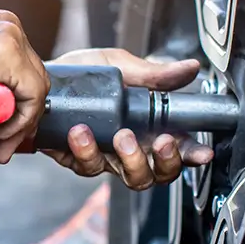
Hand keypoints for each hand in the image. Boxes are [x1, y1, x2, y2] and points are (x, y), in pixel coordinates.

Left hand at [45, 48, 213, 189]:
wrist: (43, 80)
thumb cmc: (83, 74)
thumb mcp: (121, 67)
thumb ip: (154, 74)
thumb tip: (189, 69)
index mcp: (149, 126)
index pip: (180, 148)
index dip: (193, 155)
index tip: (200, 153)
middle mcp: (131, 147)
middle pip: (158, 173)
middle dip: (164, 162)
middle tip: (160, 142)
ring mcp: (107, 157)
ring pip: (129, 177)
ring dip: (130, 159)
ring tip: (120, 135)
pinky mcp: (81, 160)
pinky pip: (89, 166)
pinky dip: (87, 151)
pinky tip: (82, 132)